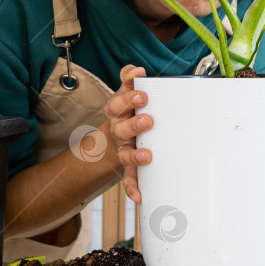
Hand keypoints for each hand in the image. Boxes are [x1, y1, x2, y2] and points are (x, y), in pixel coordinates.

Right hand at [104, 64, 151, 202]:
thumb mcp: (127, 92)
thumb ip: (130, 79)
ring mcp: (123, 150)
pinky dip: (133, 188)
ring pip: (126, 154)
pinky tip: (139, 196)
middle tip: (148, 119)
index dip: (128, 99)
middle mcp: (118, 131)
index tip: (142, 94)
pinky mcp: (129, 167)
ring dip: (135, 156)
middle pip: (121, 129)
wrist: (119, 134)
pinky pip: (130, 179)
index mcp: (116, 111)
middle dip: (134, 124)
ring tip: (147, 155)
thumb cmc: (129, 110)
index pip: (117, 104)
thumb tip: (135, 69)